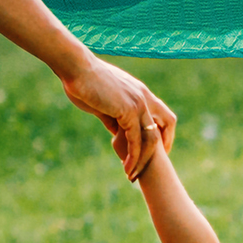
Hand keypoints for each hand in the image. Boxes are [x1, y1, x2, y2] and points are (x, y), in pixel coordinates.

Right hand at [58, 53, 174, 177]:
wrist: (76, 68)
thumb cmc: (84, 82)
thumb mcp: (103, 103)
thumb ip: (113, 118)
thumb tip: (116, 133)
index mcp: (140, 92)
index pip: (163, 115)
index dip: (163, 133)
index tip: (154, 150)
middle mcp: (144, 97)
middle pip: (166, 125)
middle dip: (161, 148)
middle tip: (150, 167)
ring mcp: (138, 103)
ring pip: (151, 138)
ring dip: (143, 159)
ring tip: (132, 175)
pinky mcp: (128, 110)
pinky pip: (136, 140)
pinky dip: (133, 156)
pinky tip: (126, 167)